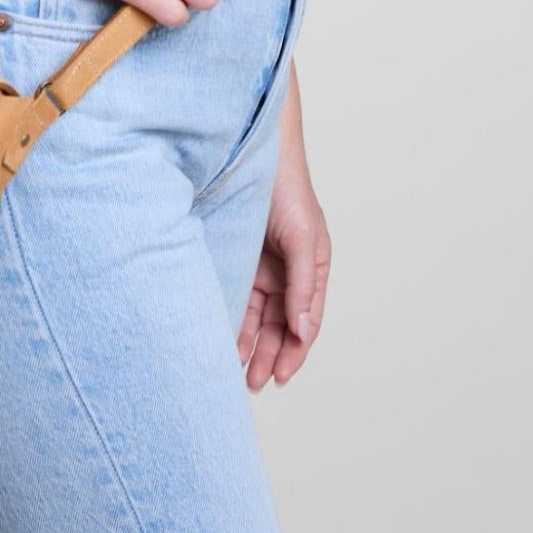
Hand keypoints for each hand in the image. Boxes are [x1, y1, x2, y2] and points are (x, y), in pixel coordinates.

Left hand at [237, 143, 330, 390]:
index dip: (295, 351)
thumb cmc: (286, 187)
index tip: (279, 375)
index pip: (306, 320)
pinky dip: (231, 321)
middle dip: (268, 355)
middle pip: (280, 325)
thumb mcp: (303, 237)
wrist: (248, 150)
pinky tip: (221, 340)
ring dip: (248, 344)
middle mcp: (287, 271)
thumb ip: (303, 285)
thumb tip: (303, 332)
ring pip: (256, 317)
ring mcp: (260, 265)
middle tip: (252, 382)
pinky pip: (235, 297)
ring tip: (234, 371)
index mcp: (311, 267)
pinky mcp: (236, 257)